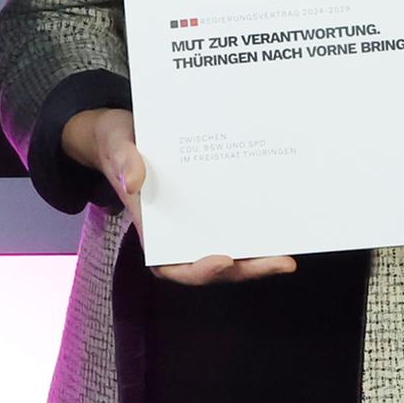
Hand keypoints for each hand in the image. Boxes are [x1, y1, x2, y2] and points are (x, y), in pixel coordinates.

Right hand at [61, 106, 295, 284]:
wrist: (124, 131)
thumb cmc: (117, 142)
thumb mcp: (116, 144)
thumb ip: (123, 160)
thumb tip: (134, 180)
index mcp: (151, 227)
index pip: (171, 264)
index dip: (198, 271)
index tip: (223, 260)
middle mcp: (176, 231)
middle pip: (211, 265)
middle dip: (245, 269)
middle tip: (280, 262)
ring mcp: (196, 220)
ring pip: (228, 251)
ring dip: (257, 258)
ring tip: (287, 256)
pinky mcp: (211, 204)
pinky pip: (234, 224)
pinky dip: (255, 231)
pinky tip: (280, 227)